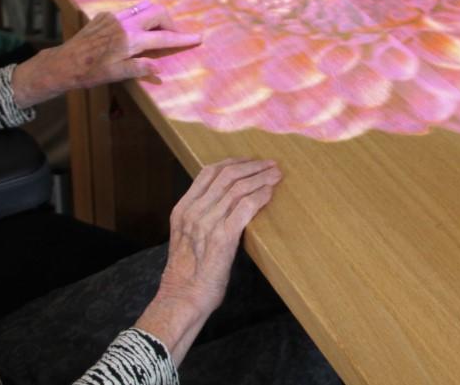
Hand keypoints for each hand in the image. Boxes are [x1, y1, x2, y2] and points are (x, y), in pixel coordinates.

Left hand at [12, 1, 199, 106]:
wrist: (63, 62)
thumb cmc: (91, 72)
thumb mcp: (117, 75)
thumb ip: (139, 68)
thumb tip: (158, 66)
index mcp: (130, 39)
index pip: (163, 37)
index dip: (183, 38)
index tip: (198, 37)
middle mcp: (124, 23)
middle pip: (158, 12)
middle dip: (171, 22)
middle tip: (175, 35)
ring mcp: (114, 17)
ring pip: (144, 7)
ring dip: (157, 16)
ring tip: (160, 30)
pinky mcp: (105, 16)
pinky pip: (130, 11)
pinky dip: (139, 18)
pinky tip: (136, 31)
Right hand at [136, 158, 282, 363]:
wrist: (183, 298)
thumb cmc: (187, 273)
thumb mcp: (186, 237)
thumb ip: (200, 217)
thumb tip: (225, 203)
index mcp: (183, 209)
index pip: (208, 173)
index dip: (233, 162)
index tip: (250, 161)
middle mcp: (194, 212)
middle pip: (227, 176)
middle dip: (252, 166)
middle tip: (270, 165)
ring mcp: (207, 223)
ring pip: (239, 188)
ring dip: (261, 178)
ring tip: (276, 175)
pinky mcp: (223, 237)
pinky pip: (246, 207)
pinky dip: (260, 196)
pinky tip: (270, 193)